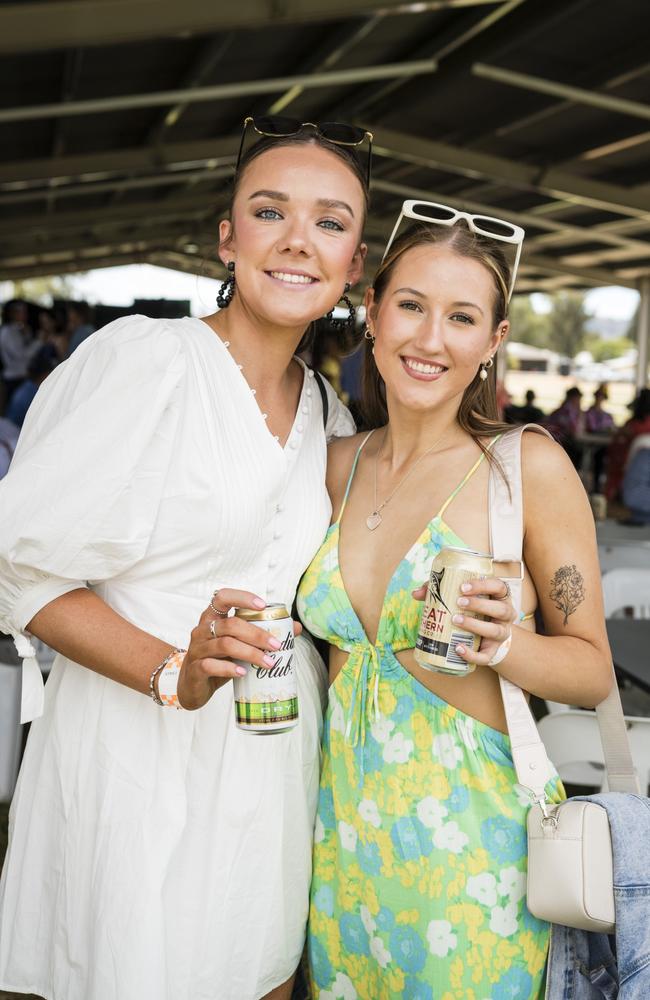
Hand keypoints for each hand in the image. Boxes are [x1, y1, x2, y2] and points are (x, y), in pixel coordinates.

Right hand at [177, 588, 301, 709]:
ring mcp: (197, 649)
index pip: (222, 597)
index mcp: (212, 617)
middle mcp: (202, 629)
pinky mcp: (195, 669)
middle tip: (276, 645)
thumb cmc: (218, 659)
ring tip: (268, 662)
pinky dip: (229, 668)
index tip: (262, 605)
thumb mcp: (239, 644)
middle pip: (230, 625)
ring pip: (224, 644)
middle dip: (257, 634)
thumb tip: (295, 628)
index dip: (242, 598)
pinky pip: (211, 665)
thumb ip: (261, 634)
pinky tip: (243, 672)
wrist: (192, 685)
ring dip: (250, 652)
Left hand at [447, 576, 516, 667]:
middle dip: (479, 605)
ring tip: (456, 620)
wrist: (484, 634)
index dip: (483, 586)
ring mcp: (501, 633)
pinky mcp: (493, 651)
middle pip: (501, 609)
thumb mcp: (461, 596)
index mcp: (499, 596)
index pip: (498, 586)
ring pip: (495, 631)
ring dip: (475, 626)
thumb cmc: (471, 609)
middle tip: (459, 602)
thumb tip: (416, 593)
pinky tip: (458, 648)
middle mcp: (505, 614)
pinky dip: (472, 654)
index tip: (463, 587)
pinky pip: (486, 656)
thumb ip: (440, 591)